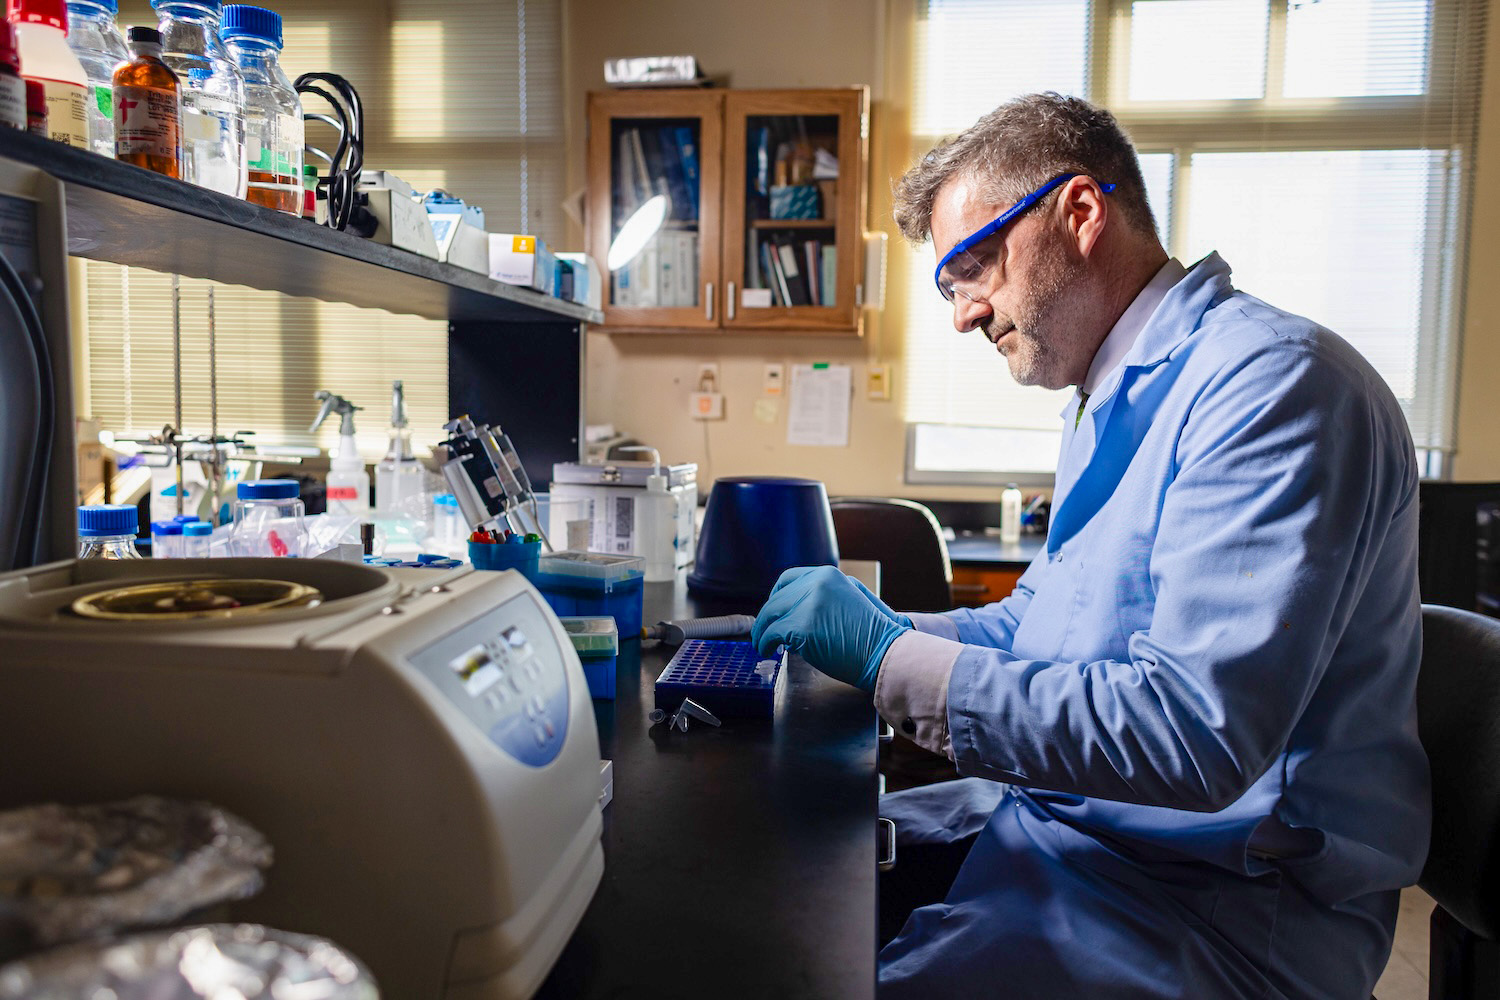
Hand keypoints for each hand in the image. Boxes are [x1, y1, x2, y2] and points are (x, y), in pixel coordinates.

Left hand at [752, 566, 909, 691]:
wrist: (887, 652)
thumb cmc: (873, 634)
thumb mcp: (851, 597)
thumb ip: (825, 595)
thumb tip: (797, 607)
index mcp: (828, 575)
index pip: (789, 579)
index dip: (776, 596)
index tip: (773, 611)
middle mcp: (817, 583)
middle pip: (777, 598)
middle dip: (766, 617)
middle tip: (762, 631)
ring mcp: (808, 604)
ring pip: (770, 615)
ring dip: (762, 631)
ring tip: (762, 643)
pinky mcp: (802, 626)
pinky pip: (772, 633)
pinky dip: (765, 642)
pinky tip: (768, 650)